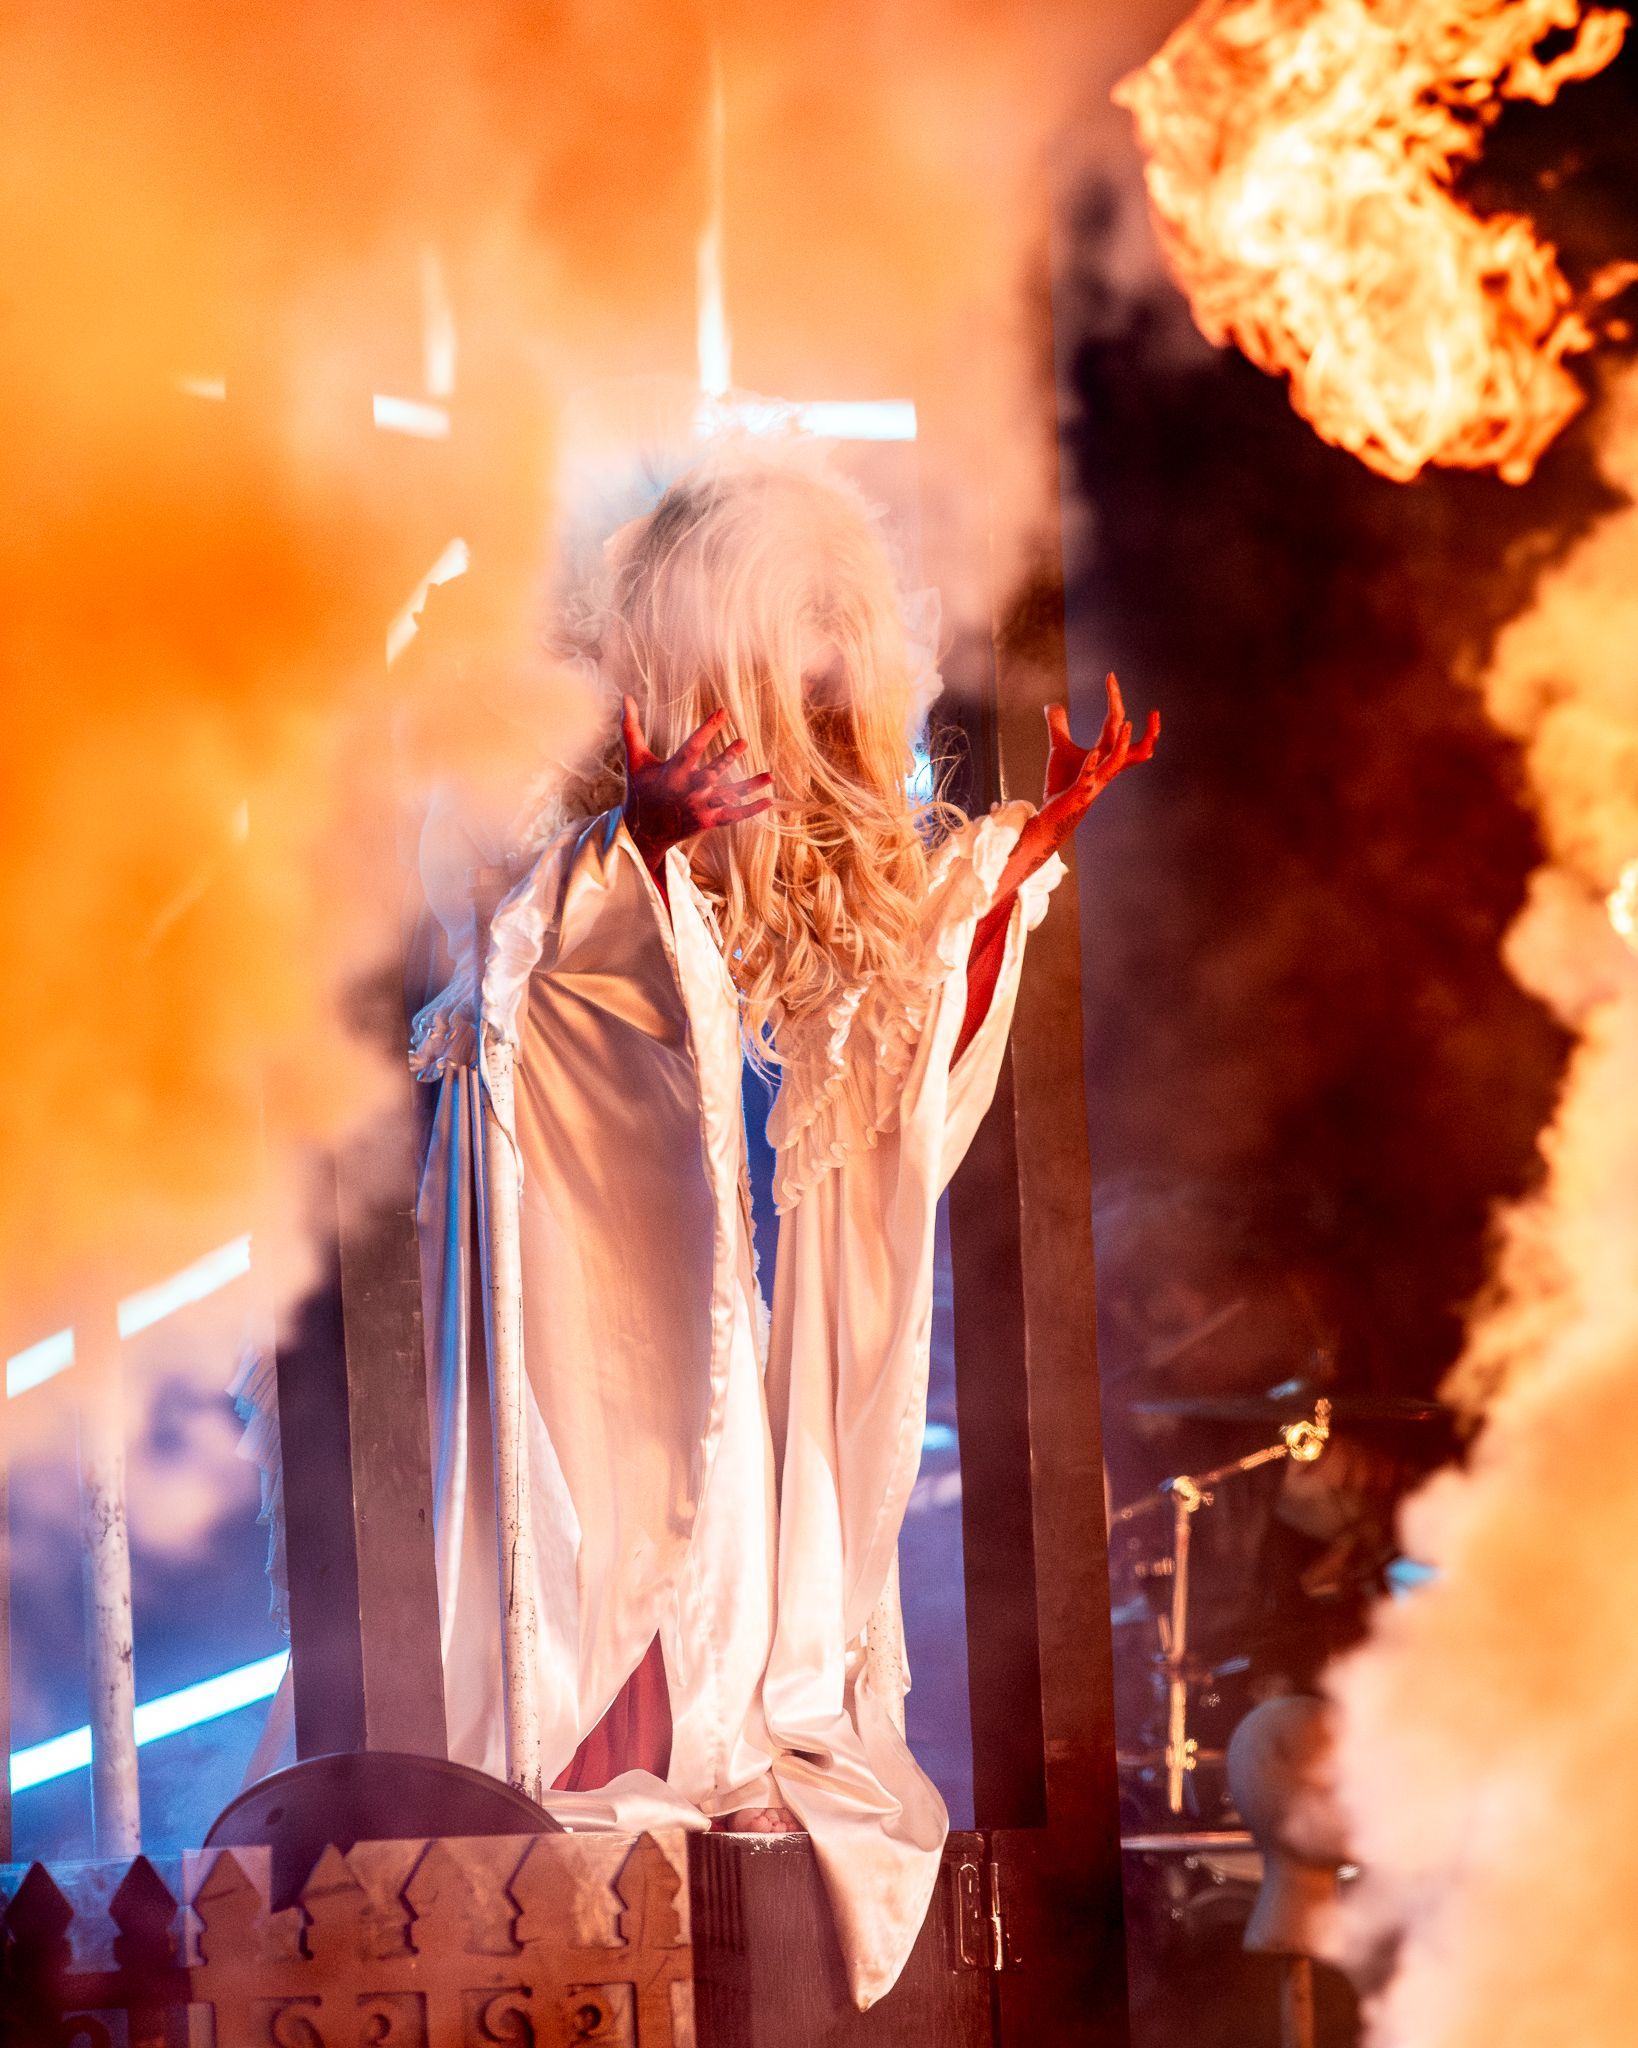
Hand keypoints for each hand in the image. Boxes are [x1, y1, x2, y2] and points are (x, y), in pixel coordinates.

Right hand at [620, 697, 773, 872]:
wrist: (644, 831)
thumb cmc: (641, 789)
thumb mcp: (635, 759)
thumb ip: (631, 728)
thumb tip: (626, 697)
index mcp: (673, 772)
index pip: (692, 748)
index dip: (707, 730)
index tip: (722, 712)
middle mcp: (688, 790)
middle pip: (712, 773)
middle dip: (727, 758)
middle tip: (743, 741)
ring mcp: (700, 807)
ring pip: (728, 795)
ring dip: (749, 786)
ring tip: (769, 776)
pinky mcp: (708, 821)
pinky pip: (733, 816)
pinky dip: (751, 810)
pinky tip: (769, 800)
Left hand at [1038, 672, 1158, 845]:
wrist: (1052, 815)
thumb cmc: (1062, 784)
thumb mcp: (1059, 749)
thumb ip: (1059, 726)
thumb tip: (1053, 703)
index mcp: (1105, 755)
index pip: (1116, 724)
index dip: (1115, 700)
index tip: (1110, 676)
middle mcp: (1107, 768)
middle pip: (1137, 749)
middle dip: (1151, 732)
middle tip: (1155, 712)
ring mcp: (1096, 781)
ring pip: (1119, 762)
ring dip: (1123, 743)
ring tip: (1125, 722)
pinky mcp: (1080, 793)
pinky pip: (1090, 778)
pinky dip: (1091, 765)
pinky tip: (1092, 752)